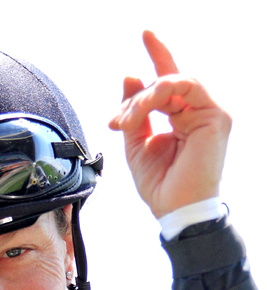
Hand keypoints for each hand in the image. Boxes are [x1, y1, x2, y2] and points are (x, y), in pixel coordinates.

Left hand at [108, 31, 231, 217]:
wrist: (175, 211)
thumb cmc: (161, 186)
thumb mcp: (137, 146)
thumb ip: (134, 112)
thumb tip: (130, 75)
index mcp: (183, 118)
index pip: (170, 81)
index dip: (159, 54)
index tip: (145, 33)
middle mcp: (199, 112)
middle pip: (166, 83)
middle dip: (136, 98)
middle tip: (119, 121)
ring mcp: (210, 112)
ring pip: (174, 82)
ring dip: (145, 98)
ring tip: (128, 120)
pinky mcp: (215, 116)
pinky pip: (185, 86)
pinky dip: (159, 93)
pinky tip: (143, 110)